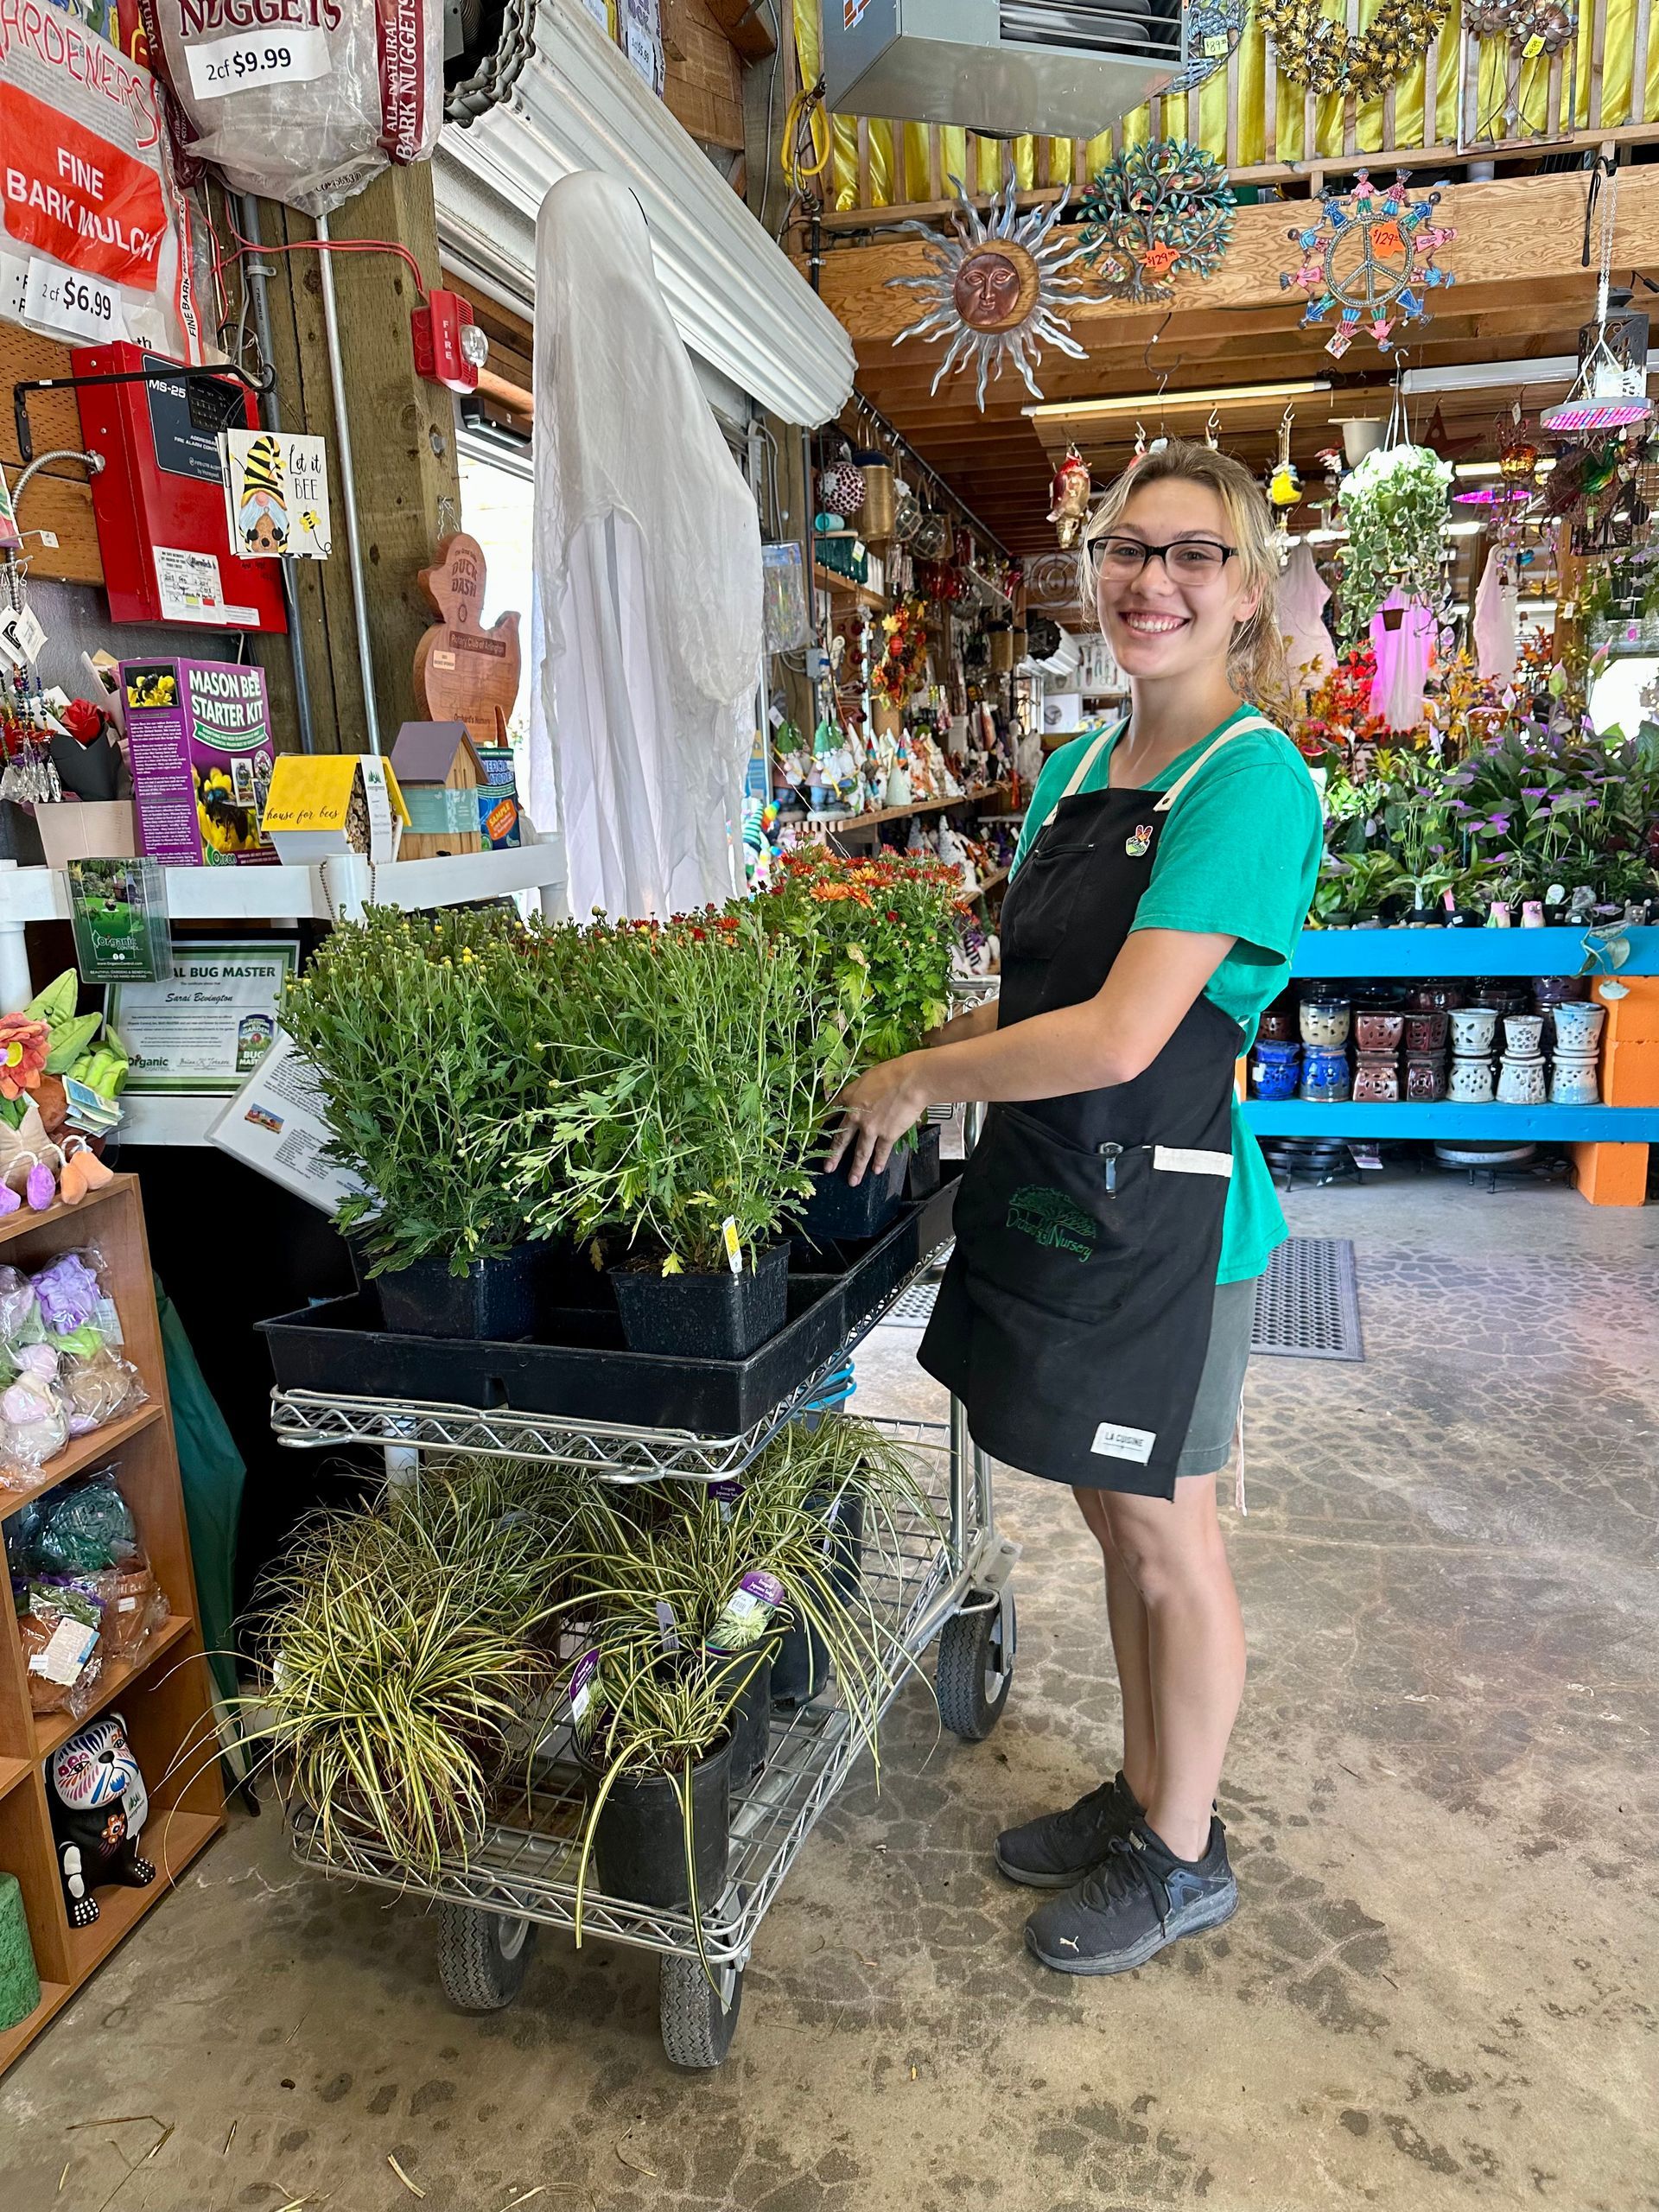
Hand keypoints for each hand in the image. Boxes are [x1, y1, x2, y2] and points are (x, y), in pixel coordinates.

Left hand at [824, 1056, 928, 1184]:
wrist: (911, 1081)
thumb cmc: (893, 1073)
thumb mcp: (867, 1076)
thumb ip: (859, 1089)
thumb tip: (859, 1094)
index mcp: (849, 1098)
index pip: (832, 1112)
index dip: (825, 1122)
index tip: (820, 1131)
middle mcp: (856, 1116)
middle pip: (841, 1139)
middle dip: (834, 1156)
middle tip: (828, 1167)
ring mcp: (871, 1128)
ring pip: (860, 1153)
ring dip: (856, 1169)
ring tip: (853, 1180)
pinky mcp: (887, 1135)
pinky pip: (881, 1152)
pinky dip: (879, 1162)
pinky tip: (877, 1170)